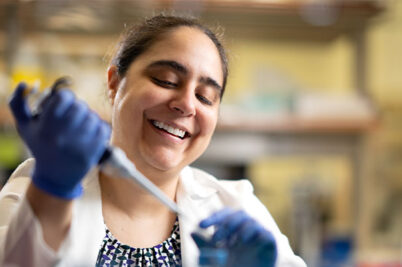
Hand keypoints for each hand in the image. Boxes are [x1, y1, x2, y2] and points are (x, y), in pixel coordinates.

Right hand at [9, 82, 109, 198]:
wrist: (55, 177)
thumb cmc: (40, 147)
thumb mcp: (25, 127)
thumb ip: (18, 103)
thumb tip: (23, 84)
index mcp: (46, 126)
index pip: (65, 97)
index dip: (66, 98)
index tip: (64, 104)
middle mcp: (63, 135)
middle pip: (80, 106)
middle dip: (78, 108)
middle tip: (74, 116)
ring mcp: (80, 144)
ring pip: (93, 116)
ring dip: (89, 118)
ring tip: (81, 127)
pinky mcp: (94, 151)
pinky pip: (104, 128)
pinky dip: (99, 128)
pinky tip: (91, 134)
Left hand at [192, 208, 276, 266]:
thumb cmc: (232, 266)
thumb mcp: (214, 257)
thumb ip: (205, 246)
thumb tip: (192, 233)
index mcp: (233, 228)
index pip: (224, 215)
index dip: (213, 217)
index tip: (201, 225)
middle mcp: (245, 228)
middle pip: (237, 214)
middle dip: (225, 224)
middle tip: (215, 239)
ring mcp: (258, 234)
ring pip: (250, 221)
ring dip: (238, 229)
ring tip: (230, 244)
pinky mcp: (270, 242)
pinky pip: (264, 232)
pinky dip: (255, 233)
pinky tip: (244, 242)